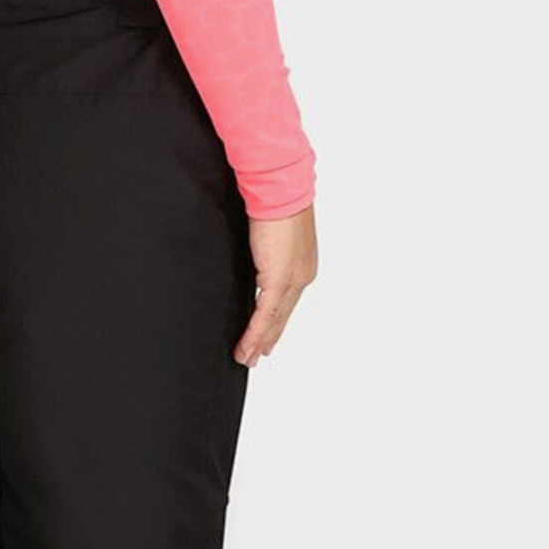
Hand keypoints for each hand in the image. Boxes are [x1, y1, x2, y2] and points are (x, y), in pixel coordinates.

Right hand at [235, 204, 317, 365]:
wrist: (279, 190)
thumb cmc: (273, 201)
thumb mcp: (268, 232)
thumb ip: (264, 250)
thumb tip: (254, 255)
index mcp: (302, 265)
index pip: (287, 300)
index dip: (276, 321)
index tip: (267, 337)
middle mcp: (302, 276)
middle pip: (282, 315)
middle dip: (269, 338)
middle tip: (256, 356)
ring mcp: (293, 280)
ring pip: (275, 320)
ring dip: (259, 342)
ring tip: (246, 358)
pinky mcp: (279, 280)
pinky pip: (265, 315)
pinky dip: (255, 334)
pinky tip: (246, 348)